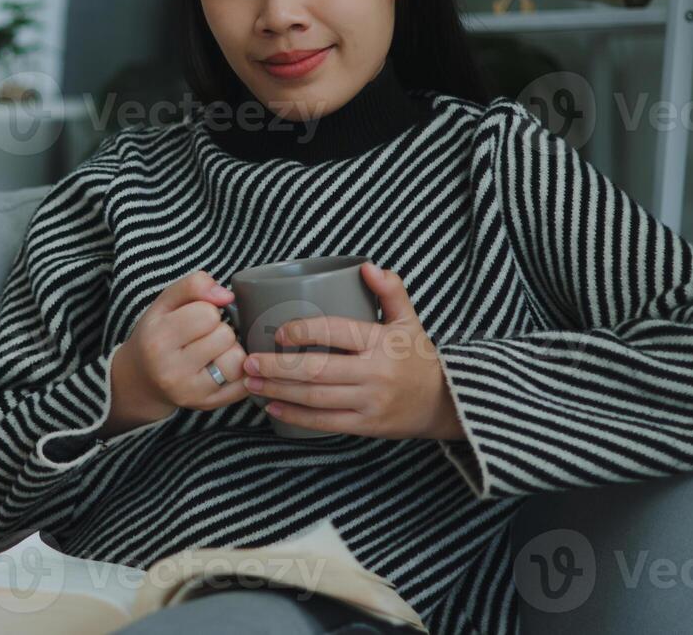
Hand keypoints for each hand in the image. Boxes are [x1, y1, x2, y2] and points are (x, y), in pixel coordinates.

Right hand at [103, 269, 247, 434]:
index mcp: (158, 339)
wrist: (141, 380)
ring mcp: (191, 392)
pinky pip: (244, 382)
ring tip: (212, 352)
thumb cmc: (156, 335)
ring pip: (238, 359)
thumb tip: (226, 295)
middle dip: (219, 330)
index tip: (194, 318)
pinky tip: (220, 367)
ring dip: (230, 351)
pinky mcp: (207, 405)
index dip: (206, 310)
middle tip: (202, 337)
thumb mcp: (164, 303)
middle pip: (225, 335)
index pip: (208, 313)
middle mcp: (172, 370)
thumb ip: (193, 286)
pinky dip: (238, 371)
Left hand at [241, 262, 464, 440]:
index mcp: (383, 341)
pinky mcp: (367, 425)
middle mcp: (376, 373)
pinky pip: (325, 422)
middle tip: (248, 360)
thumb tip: (368, 266)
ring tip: (250, 382)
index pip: (337, 331)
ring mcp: (371, 402)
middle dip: (277, 366)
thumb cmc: (417, 357)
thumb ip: (391, 291)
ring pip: (316, 398)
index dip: (304, 331)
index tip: (278, 332)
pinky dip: (295, 416)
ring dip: (278, 391)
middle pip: (318, 370)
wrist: (444, 403)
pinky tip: (272, 407)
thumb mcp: (409, 320)